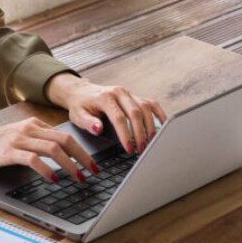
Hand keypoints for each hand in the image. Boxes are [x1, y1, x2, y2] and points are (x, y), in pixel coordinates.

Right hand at [0, 118, 98, 181]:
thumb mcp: (17, 138)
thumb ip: (35, 142)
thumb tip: (60, 157)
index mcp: (33, 125)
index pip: (65, 135)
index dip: (83, 150)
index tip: (93, 164)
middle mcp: (28, 129)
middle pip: (65, 139)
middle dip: (83, 157)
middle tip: (94, 172)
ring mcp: (18, 139)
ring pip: (53, 148)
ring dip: (70, 165)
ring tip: (78, 178)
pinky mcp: (8, 151)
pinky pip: (33, 159)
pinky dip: (47, 170)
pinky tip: (54, 180)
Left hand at [44, 73, 167, 153]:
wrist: (82, 91)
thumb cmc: (80, 105)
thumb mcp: (78, 115)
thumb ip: (88, 122)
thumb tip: (98, 129)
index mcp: (105, 97)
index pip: (119, 118)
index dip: (126, 135)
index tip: (129, 149)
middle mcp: (119, 92)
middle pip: (135, 113)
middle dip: (140, 134)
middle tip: (141, 150)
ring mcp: (129, 93)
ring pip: (146, 108)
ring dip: (150, 127)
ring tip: (149, 144)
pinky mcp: (135, 96)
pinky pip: (151, 103)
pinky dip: (159, 114)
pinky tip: (163, 126)